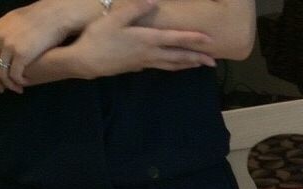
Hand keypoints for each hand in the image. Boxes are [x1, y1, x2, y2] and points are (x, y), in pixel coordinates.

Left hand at [0, 0, 94, 91]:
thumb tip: (8, 38)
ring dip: (7, 82)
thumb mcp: (18, 21)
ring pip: (0, 70)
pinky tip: (23, 85)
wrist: (55, 17)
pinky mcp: (21, 53)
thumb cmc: (41, 19)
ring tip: (15, 88)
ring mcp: (9, 44)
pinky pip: (14, 73)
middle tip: (1, 89)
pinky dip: (17, 82)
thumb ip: (9, 30)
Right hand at [56, 0, 214, 80]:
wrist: (88, 61)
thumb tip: (153, 0)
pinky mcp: (140, 67)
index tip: (209, 41)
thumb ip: (134, 9)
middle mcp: (151, 54)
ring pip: (173, 65)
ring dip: (188, 64)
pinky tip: (177, 66)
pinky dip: (175, 66)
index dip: (193, 39)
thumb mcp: (114, 19)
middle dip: (198, 58)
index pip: (175, 39)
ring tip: (201, 65)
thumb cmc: (99, 37)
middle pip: (179, 57)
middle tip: (214, 62)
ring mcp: (146, 62)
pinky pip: (164, 67)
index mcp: (147, 40)